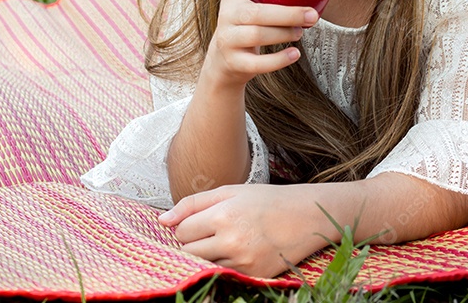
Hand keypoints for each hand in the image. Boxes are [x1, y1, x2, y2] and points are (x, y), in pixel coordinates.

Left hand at [159, 184, 332, 277]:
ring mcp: (243, 262)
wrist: (306, 216)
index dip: (188, 225)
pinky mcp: (253, 275)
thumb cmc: (266, 200)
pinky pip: (223, 274)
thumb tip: (161, 221)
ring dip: (207, 255)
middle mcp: (232, 241)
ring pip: (203, 265)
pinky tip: (237, 251)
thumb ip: (192, 203)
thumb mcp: (230, 192)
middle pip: (188, 251)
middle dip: (193, 242)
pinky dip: (224, 265)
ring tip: (226, 240)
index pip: (182, 231)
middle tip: (212, 231)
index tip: (202, 221)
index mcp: (224, 215)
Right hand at [204, 0, 319, 89]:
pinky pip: (258, 63)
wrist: (225, 61)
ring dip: (285, 33)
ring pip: (257, 35)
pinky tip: (294, 54)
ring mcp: (227, 38)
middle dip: (287, 14)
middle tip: (312, 15)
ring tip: (301, 32)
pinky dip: (278, 60)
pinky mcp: (234, 61)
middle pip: (254, 12)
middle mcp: (227, 12)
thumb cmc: (249, 25)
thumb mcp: (252, 4)